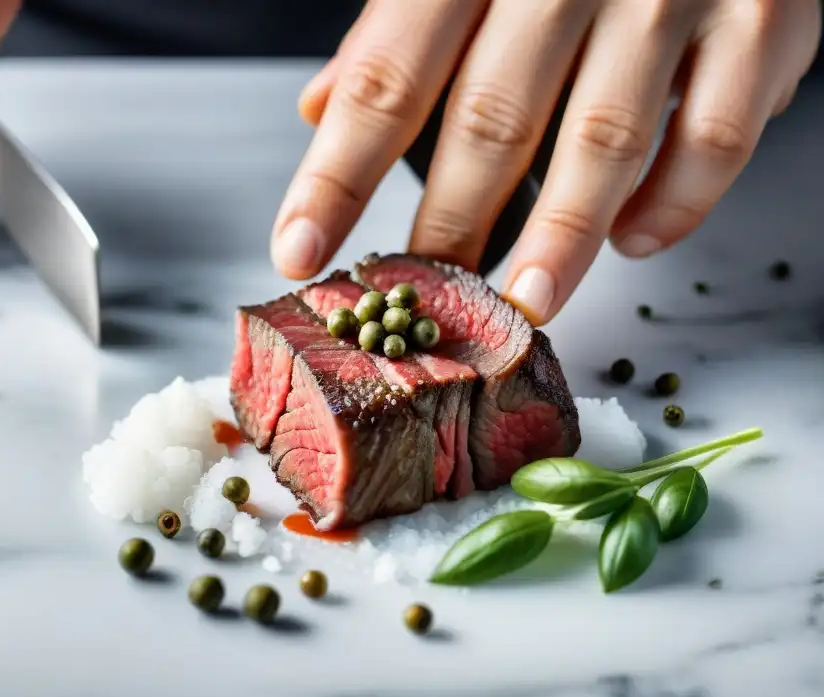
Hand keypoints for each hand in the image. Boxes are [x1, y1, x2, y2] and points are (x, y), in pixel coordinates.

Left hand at [273, 0, 820, 325]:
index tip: (301, 252)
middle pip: (490, 123)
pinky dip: (675, 204)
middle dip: (448, 226)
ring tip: (526, 304)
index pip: (385, 80)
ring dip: (559, 241)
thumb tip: (322, 109)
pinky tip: (634, 241)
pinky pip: (712, 136)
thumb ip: (398, 27)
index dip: (337, 177)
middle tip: (424, 300)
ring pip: (602, 142)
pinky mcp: (760, 20)